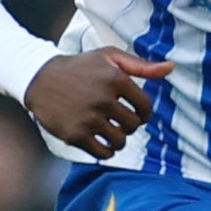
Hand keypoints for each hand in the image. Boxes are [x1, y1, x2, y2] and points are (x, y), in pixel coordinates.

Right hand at [25, 48, 172, 158]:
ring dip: (119, 139)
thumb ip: (141, 66)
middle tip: (120, 122)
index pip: (145, 107)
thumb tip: (171, 67)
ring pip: (120, 141)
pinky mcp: (75, 134)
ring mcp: (89, 118)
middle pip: (133, 126)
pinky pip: (103, 153)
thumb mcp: (109, 57)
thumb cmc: (79, 67)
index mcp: (115, 79)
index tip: (137, 114)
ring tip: (111, 132)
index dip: (144, 114)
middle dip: (130, 126)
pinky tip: (102, 142)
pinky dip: (107, 151)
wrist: (39, 77)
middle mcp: (103, 99)